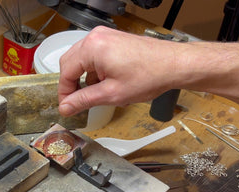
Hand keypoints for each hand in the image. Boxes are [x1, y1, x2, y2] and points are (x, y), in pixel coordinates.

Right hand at [58, 26, 180, 115]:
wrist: (174, 65)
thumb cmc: (150, 75)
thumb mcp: (111, 94)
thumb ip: (83, 100)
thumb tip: (66, 107)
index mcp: (93, 48)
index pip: (65, 72)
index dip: (64, 92)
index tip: (67, 106)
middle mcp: (96, 38)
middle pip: (70, 63)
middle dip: (73, 84)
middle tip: (76, 103)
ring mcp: (105, 37)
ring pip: (82, 60)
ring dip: (84, 78)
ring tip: (97, 94)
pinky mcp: (113, 40)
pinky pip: (94, 56)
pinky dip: (95, 71)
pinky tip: (106, 84)